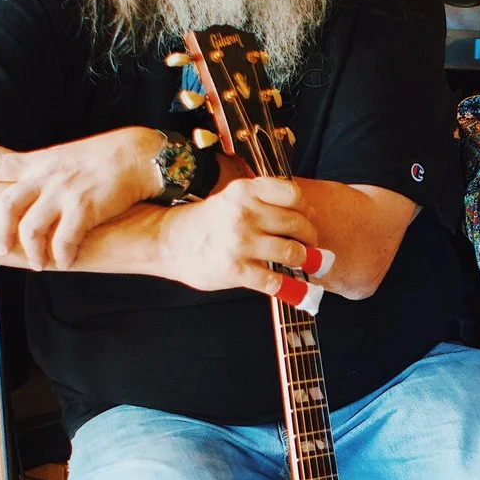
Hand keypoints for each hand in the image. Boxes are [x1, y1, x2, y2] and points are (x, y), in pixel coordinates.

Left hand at [0, 126, 164, 268]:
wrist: (138, 154)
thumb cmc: (106, 157)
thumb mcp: (65, 157)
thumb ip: (45, 174)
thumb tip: (32, 193)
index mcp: (38, 162)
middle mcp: (45, 176)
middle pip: (6, 204)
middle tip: (0, 249)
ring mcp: (64, 192)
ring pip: (32, 228)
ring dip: (33, 251)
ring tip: (38, 264)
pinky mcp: (85, 208)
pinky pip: (65, 240)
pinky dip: (62, 255)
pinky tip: (66, 262)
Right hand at [160, 176, 319, 296]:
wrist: (167, 242)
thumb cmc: (206, 221)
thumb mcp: (233, 197)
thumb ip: (263, 201)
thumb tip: (306, 215)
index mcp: (246, 191)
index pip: (294, 195)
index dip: (306, 210)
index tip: (307, 219)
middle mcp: (245, 214)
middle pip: (298, 224)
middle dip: (310, 238)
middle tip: (311, 246)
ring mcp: (240, 242)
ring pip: (292, 252)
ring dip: (304, 260)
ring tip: (304, 263)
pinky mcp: (235, 270)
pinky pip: (275, 280)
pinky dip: (291, 287)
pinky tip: (295, 288)